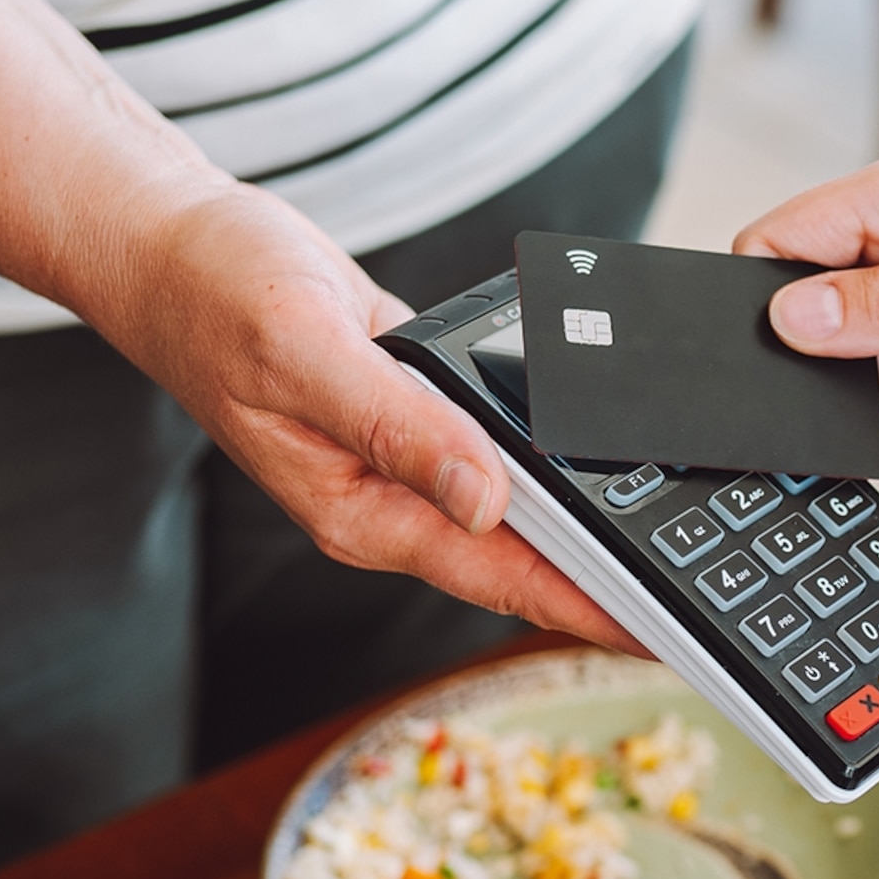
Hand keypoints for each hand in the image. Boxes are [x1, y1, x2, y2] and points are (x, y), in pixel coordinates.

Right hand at [84, 183, 638, 648]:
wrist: (171, 244)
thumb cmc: (215, 295)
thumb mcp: (307, 352)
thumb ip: (398, 426)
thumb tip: (483, 497)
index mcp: (363, 512)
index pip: (500, 577)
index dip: (590, 608)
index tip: (664, 634)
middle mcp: (390, 502)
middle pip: (525, 558)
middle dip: (612, 578)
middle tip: (707, 595)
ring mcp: (404, 463)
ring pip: (519, 507)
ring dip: (591, 516)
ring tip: (683, 535)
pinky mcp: (416, 416)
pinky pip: (501, 446)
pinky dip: (553, 451)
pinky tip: (610, 451)